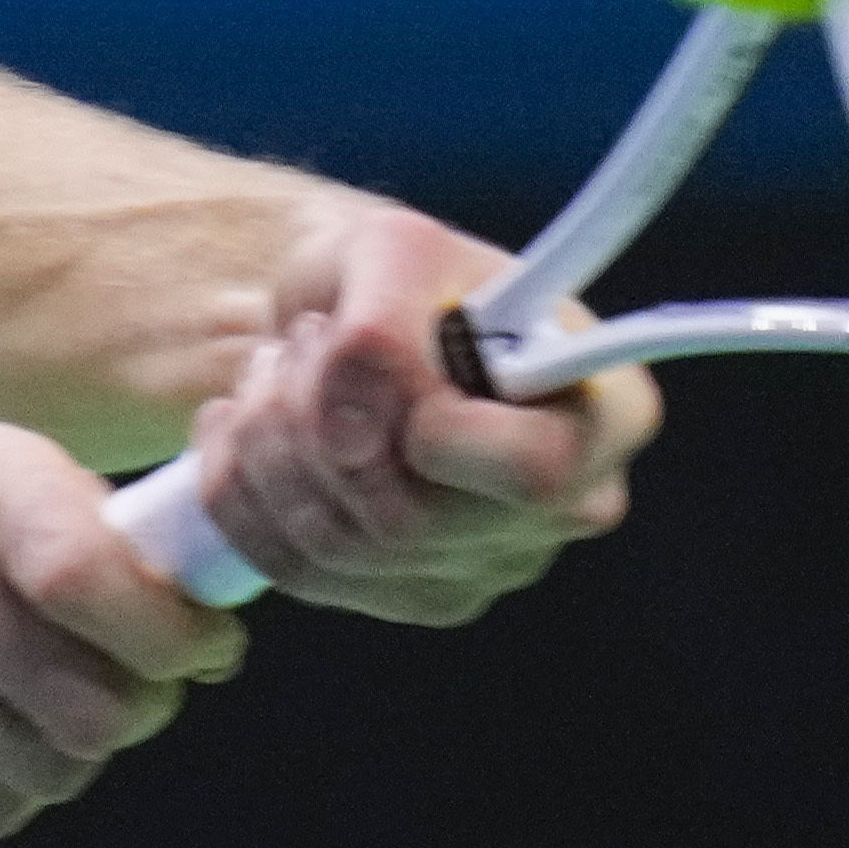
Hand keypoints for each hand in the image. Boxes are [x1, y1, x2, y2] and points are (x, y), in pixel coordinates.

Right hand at [0, 425, 245, 839]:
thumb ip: (90, 528)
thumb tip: (206, 607)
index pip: (102, 584)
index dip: (179, 639)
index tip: (204, 651)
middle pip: (101, 707)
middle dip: (136, 711)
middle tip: (121, 690)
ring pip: (56, 770)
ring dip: (67, 753)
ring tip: (31, 708)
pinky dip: (5, 789)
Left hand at [186, 201, 657, 625]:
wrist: (359, 317)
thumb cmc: (404, 278)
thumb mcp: (396, 250)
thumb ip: (382, 326)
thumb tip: (351, 434)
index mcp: (607, 414)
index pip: (531, 472)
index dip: (429, 427)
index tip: (365, 352)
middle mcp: (568, 510)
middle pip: (410, 522)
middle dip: (314, 422)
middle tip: (300, 344)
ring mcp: (489, 567)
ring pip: (339, 551)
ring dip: (267, 447)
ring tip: (272, 374)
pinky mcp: (410, 597)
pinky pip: (295, 573)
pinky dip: (240, 492)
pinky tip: (242, 428)